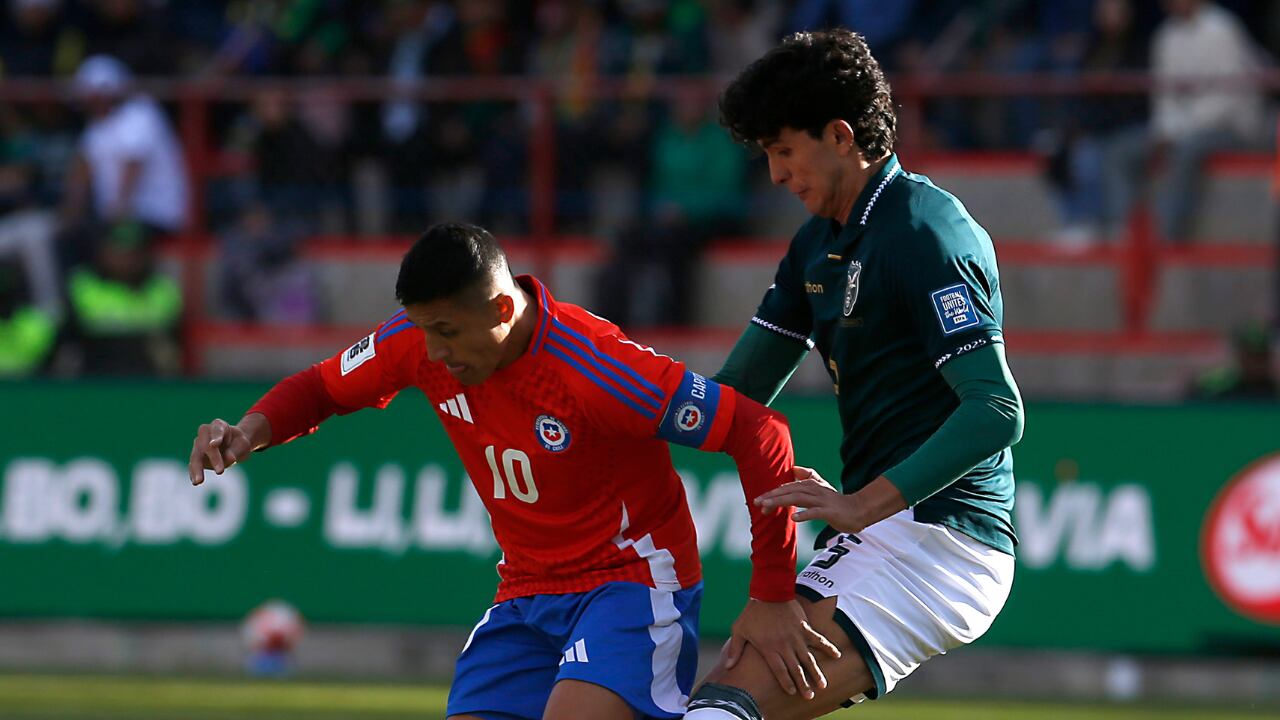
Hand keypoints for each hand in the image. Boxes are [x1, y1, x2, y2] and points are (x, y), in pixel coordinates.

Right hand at [189, 418, 252, 484]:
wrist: (234, 445)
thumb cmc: (239, 443)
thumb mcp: (243, 445)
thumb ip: (236, 450)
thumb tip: (229, 459)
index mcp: (218, 425)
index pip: (217, 431)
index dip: (215, 438)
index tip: (214, 445)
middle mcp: (205, 433)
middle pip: (206, 445)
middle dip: (213, 458)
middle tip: (220, 471)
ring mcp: (198, 445)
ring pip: (196, 456)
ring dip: (197, 469)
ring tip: (199, 481)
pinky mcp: (196, 456)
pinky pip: (193, 464)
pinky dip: (194, 473)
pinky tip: (195, 482)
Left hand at [724, 598, 841, 699]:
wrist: (768, 591)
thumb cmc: (752, 612)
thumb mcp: (739, 630)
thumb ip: (735, 649)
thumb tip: (728, 666)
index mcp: (769, 648)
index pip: (779, 671)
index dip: (786, 682)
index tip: (791, 692)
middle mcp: (784, 646)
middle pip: (795, 669)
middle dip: (803, 684)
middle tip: (809, 695)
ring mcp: (796, 637)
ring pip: (808, 659)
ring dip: (816, 672)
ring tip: (823, 685)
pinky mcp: (804, 627)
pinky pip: (818, 639)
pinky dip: (828, 647)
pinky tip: (837, 655)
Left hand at [755, 466, 866, 532]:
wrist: (858, 510)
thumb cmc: (837, 501)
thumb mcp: (821, 487)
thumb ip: (808, 476)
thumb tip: (794, 468)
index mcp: (810, 485)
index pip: (787, 488)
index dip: (772, 494)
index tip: (758, 501)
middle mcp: (814, 490)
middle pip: (789, 491)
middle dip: (772, 496)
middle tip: (756, 503)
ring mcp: (822, 500)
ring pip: (798, 499)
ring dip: (781, 502)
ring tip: (767, 507)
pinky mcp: (829, 511)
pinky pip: (815, 512)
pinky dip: (805, 514)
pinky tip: (794, 518)